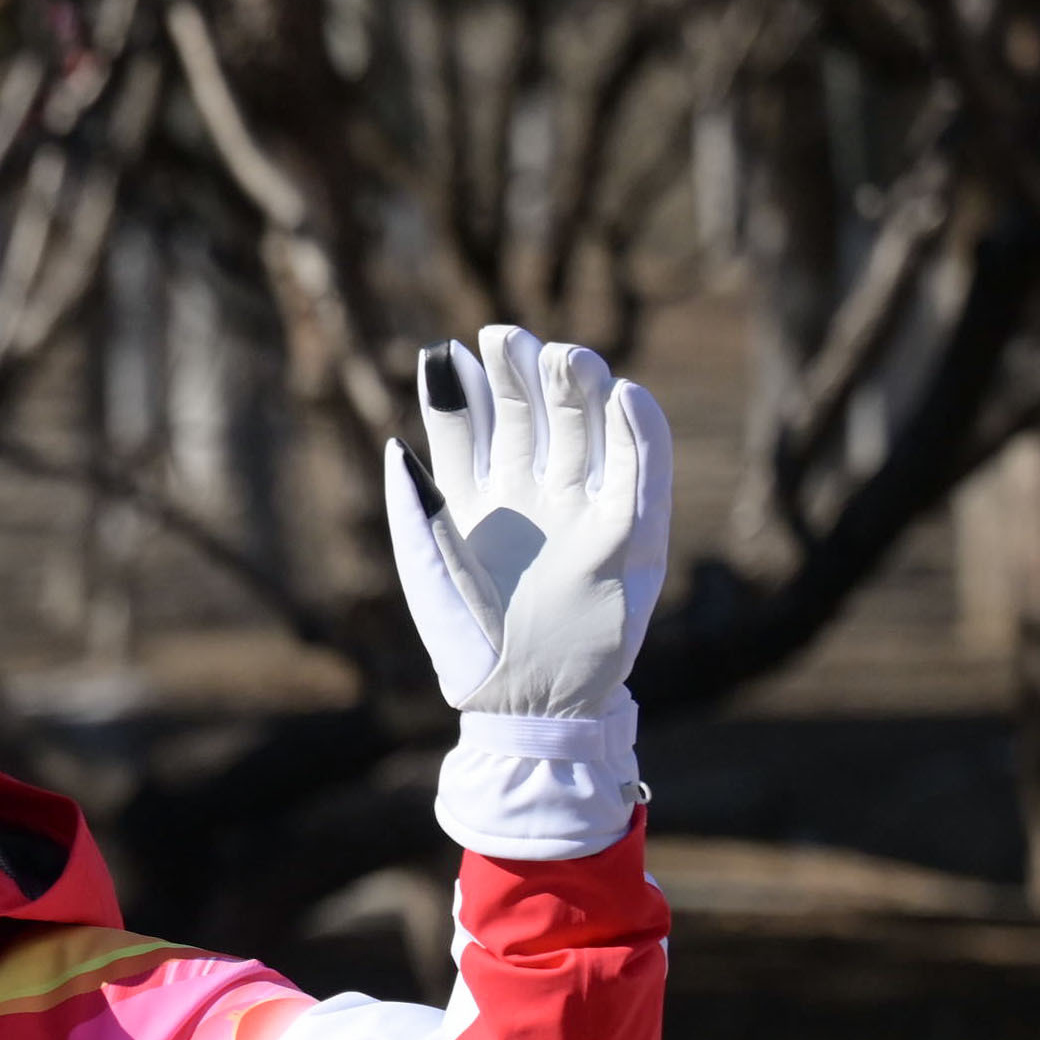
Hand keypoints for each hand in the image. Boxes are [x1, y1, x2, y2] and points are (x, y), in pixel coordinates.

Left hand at [382, 326, 671, 722]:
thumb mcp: (428, 569)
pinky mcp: (632, 539)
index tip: (452, 350)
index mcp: (481, 499)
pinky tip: (627, 396)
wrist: (520, 702)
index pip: (474, 426)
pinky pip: (643, 476)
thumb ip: (414, 507)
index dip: (465, 389)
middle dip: (522, 375)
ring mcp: (585, 511)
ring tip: (564, 356)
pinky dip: (640, 435)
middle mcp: (536, 495)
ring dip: (579, 390)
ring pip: (588, 432)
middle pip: (534, 416)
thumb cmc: (466, 640)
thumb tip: (396, 444)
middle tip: (510, 336)